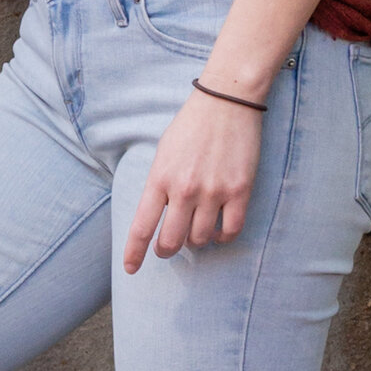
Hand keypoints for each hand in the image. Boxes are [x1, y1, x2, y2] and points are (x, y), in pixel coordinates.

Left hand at [124, 85, 264, 271]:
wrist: (227, 101)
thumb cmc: (191, 125)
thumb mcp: (163, 152)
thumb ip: (159, 184)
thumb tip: (158, 215)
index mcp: (160, 178)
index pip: (142, 226)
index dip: (135, 253)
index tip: (131, 269)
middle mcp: (184, 189)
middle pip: (171, 242)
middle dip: (166, 250)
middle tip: (168, 248)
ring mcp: (213, 192)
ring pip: (200, 239)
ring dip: (196, 241)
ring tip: (196, 230)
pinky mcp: (239, 191)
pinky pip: (230, 231)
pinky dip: (223, 238)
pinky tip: (219, 231)